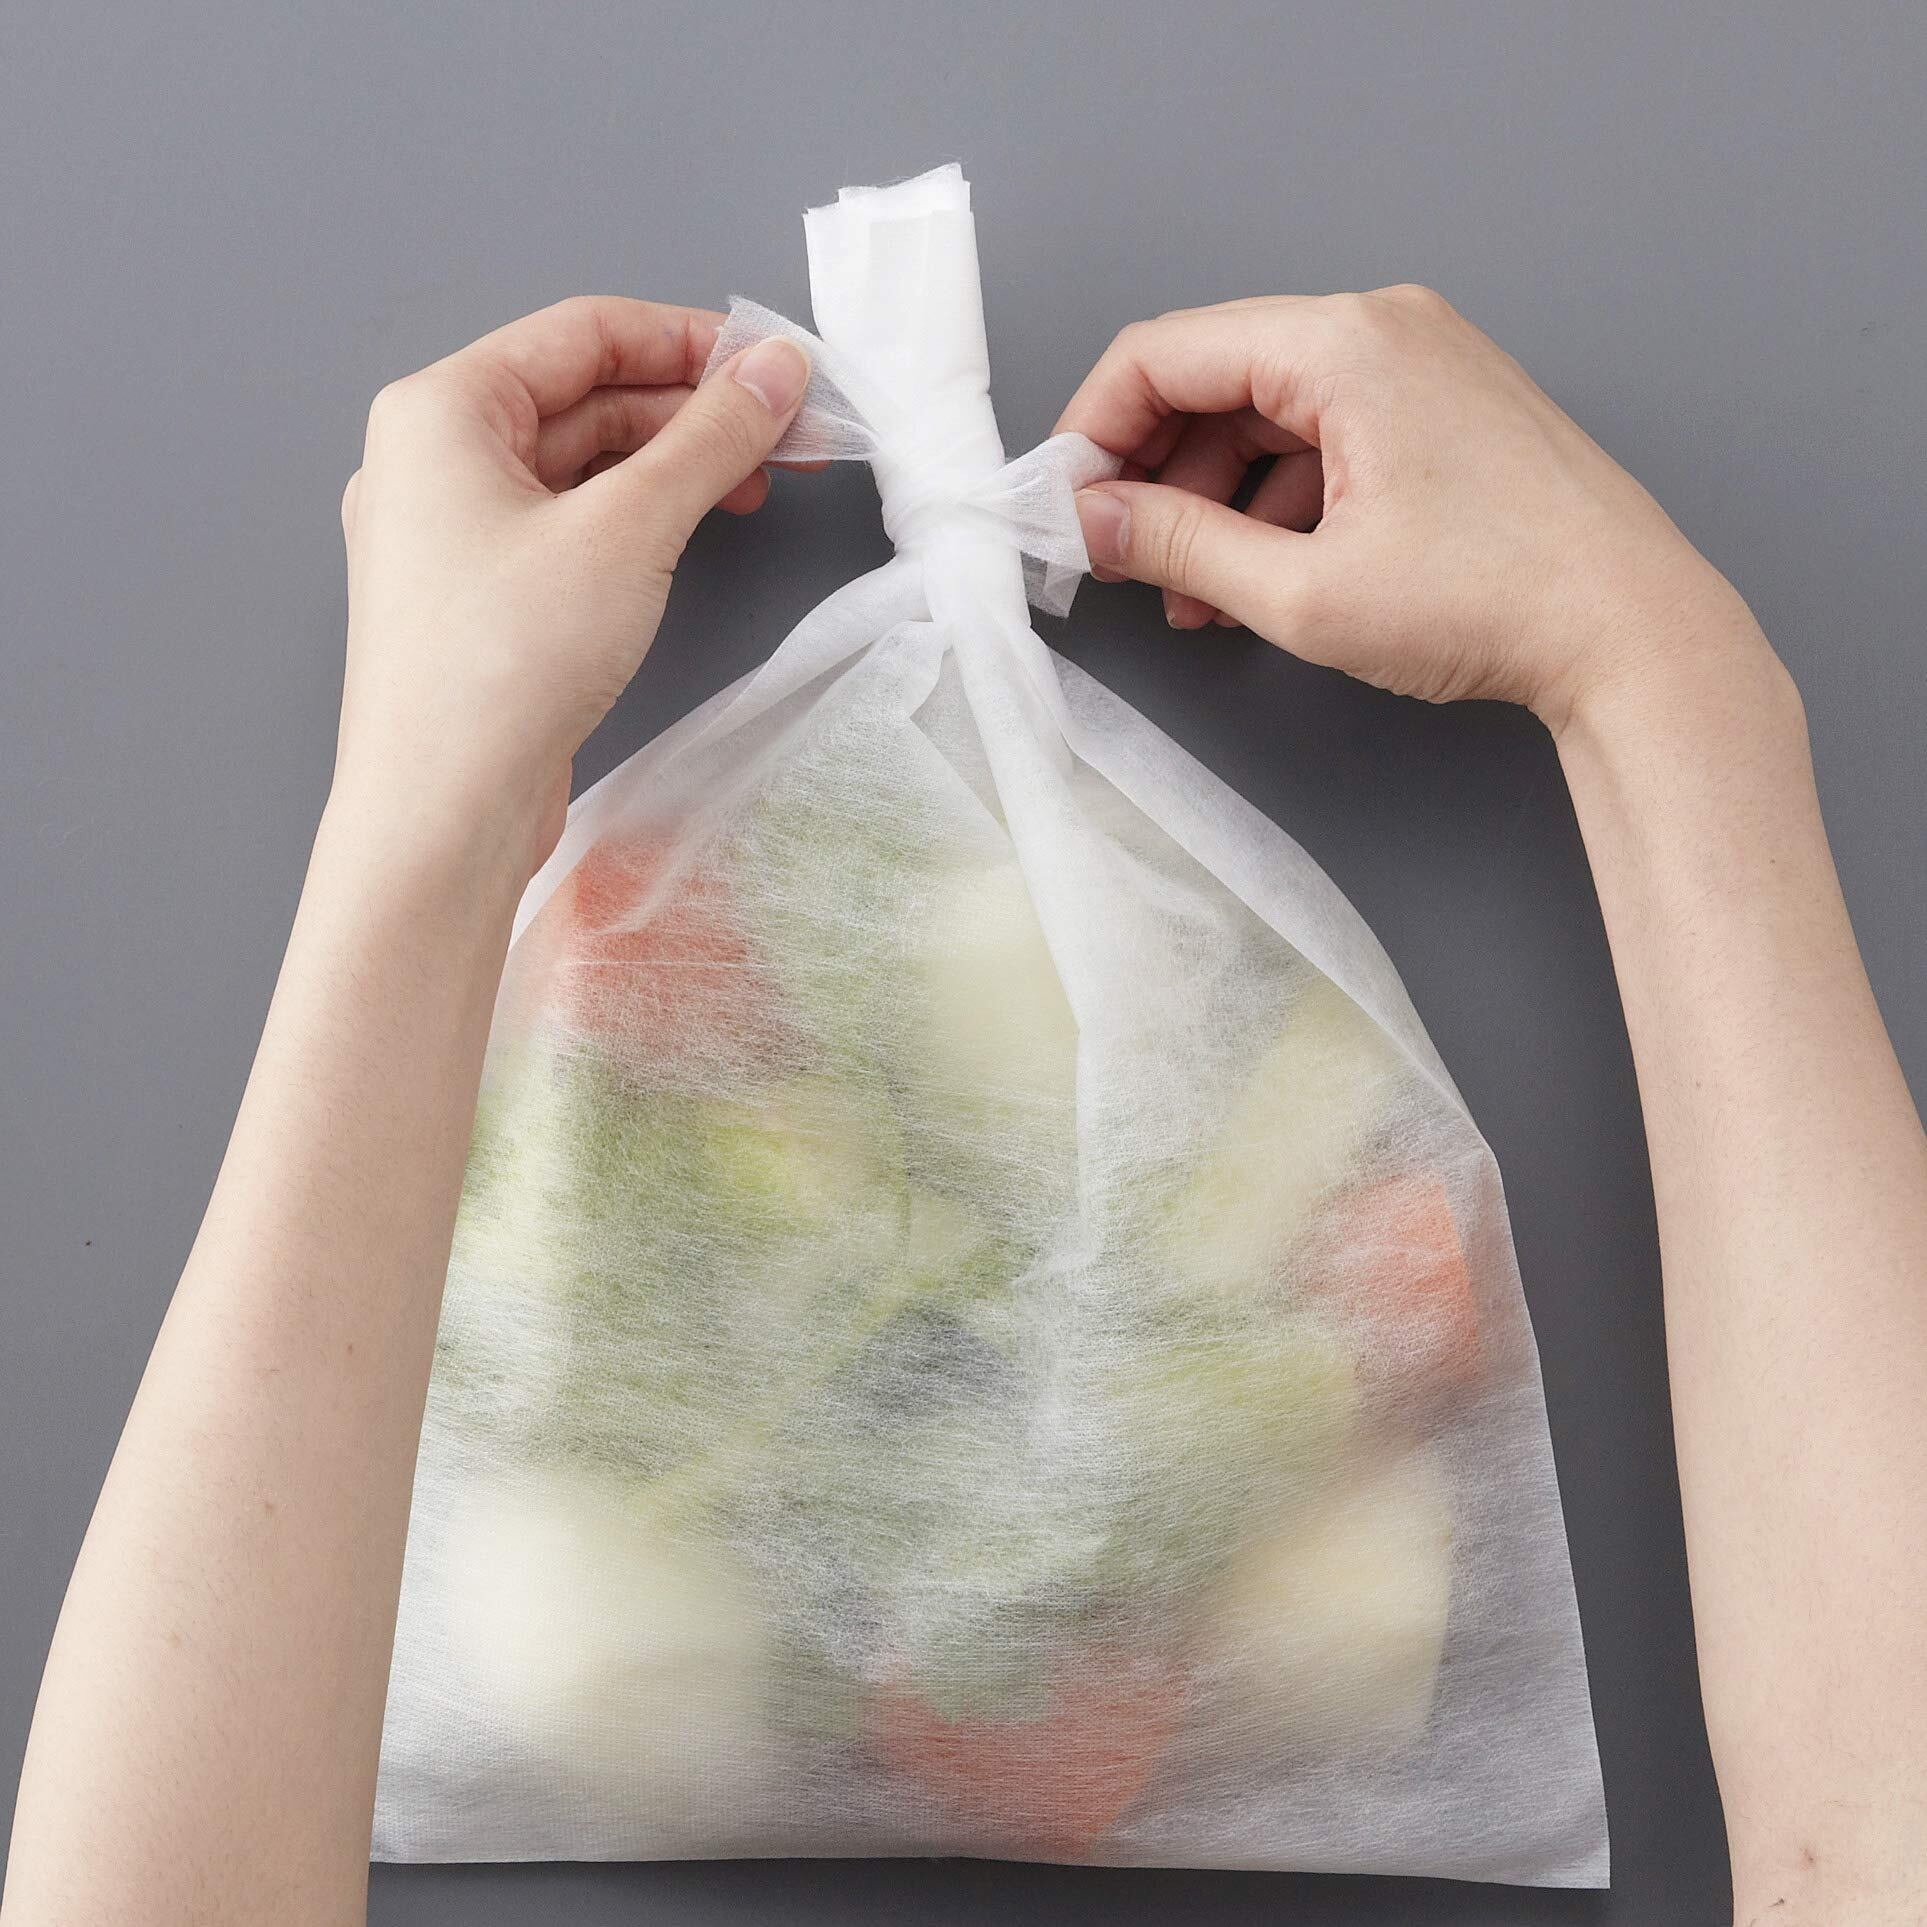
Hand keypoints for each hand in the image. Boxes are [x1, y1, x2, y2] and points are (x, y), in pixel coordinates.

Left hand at [333, 298, 811, 882]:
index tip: (774, 366)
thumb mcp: (629, 529)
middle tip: (789, 433)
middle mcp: (431, 460)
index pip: (583, 332)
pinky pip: (565, 527)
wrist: (443, 810)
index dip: (690, 340)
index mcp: (440, 410)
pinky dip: (633, 521)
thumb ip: (710, 438)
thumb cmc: (506, 661)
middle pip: (584, 398)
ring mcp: (450, 534)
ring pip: (578, 467)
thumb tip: (775, 369)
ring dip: (670, 468)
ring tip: (756, 487)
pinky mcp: (477, 600)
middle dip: (692, 411)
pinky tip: (691, 535)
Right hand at [1057, 288, 1766, 729]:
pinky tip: (1251, 582)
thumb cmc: (1493, 603)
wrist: (1633, 635)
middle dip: (1151, 473)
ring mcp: (1420, 366)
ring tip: (1186, 596)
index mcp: (1345, 343)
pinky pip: (1324, 439)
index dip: (1094, 430)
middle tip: (1113, 557)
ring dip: (1210, 501)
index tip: (1062, 505)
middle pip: (1215, 379)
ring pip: (1267, 416)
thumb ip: (1177, 544)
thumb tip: (1089, 519)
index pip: (1166, 353)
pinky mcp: (1442, 413)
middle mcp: (1383, 330)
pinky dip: (1274, 503)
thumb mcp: (1304, 591)